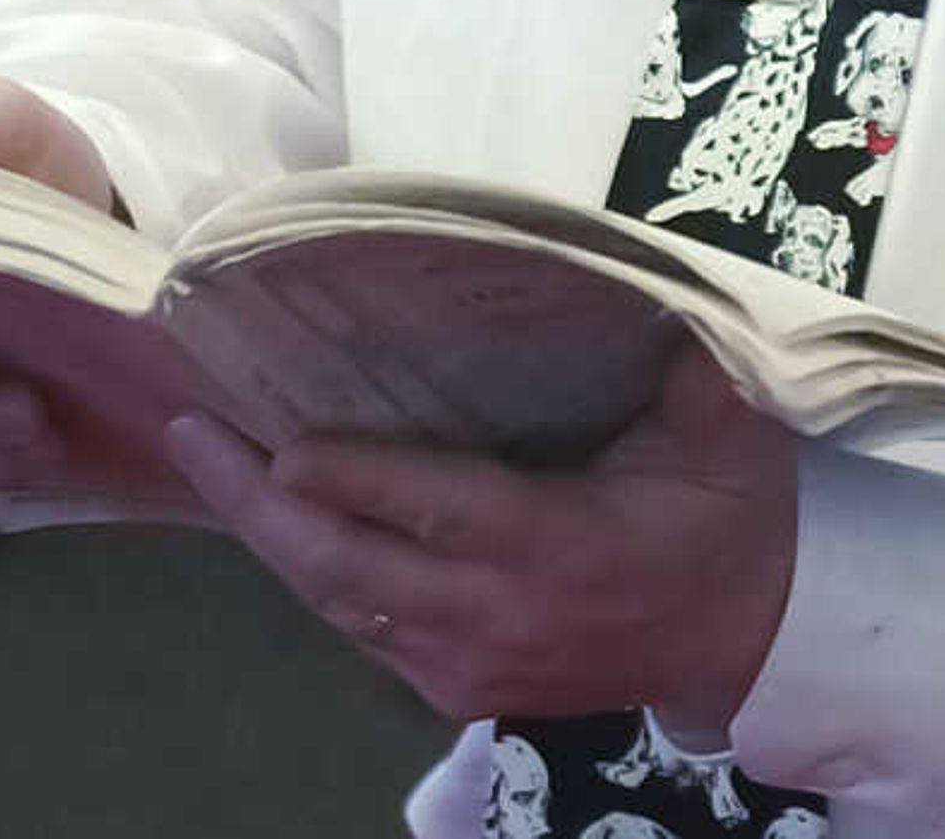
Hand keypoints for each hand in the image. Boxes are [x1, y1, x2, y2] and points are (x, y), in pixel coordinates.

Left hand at [160, 340, 798, 732]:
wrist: (753, 642)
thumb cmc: (733, 516)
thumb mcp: (724, 426)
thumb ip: (676, 349)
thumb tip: (619, 253)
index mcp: (560, 547)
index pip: (436, 513)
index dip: (352, 481)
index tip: (279, 441)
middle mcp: (499, 619)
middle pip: (351, 570)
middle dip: (258, 505)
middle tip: (191, 431)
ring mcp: (471, 668)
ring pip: (341, 606)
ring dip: (268, 539)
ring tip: (206, 458)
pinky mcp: (458, 691)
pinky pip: (362, 630)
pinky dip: (311, 573)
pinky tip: (272, 518)